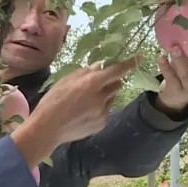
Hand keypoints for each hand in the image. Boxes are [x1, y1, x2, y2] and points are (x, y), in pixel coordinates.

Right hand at [11, 56, 140, 163]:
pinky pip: (106, 111)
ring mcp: (103, 112)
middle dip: (111, 81)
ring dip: (103, 96)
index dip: (129, 63)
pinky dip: (98, 109)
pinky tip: (83, 113)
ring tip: (84, 102)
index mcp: (91, 83)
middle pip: (117, 84)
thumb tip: (99, 66)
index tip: (140, 57)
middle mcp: (101, 97)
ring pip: (111, 98)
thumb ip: (84, 73)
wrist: (47, 129)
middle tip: (95, 84)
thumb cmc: (52, 102)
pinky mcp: (102, 123)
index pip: (116, 70)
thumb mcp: (64, 81)